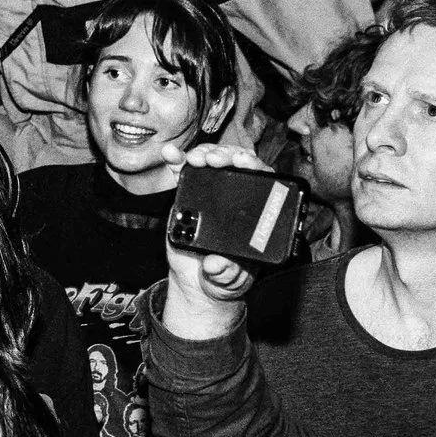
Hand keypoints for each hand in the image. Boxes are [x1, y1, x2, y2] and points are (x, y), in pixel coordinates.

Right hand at [160, 146, 266, 321]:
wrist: (198, 283)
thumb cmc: (224, 278)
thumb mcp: (230, 280)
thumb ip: (226, 273)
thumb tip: (215, 264)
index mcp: (258, 213)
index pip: (264, 181)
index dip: (255, 166)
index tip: (243, 162)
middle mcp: (236, 198)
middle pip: (236, 166)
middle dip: (227, 156)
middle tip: (215, 159)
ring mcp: (212, 195)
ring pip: (212, 164)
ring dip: (204, 154)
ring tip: (196, 158)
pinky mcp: (189, 196)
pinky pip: (184, 175)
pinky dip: (176, 161)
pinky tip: (170, 153)